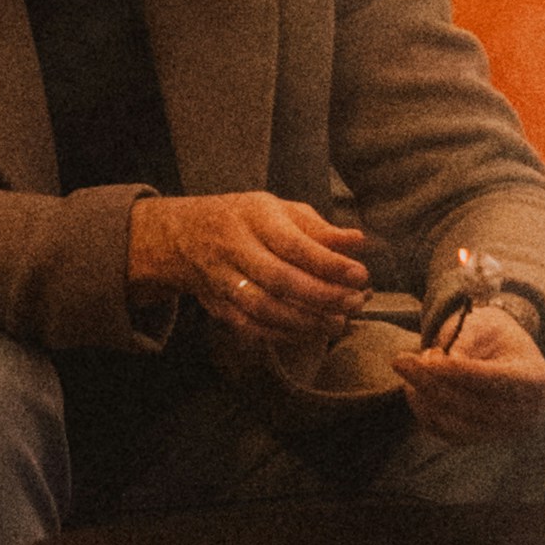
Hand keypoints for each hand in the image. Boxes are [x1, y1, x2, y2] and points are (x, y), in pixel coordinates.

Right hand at [131, 188, 368, 354]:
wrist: (183, 235)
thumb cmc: (245, 220)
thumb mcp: (279, 210)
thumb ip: (318, 228)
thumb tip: (358, 241)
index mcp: (253, 217)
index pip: (293, 244)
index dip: (328, 263)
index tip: (360, 275)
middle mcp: (233, 247)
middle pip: (278, 278)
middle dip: (321, 296)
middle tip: (353, 303)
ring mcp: (221, 279)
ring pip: (263, 307)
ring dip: (304, 321)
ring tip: (337, 322)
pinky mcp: (217, 306)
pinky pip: (250, 327)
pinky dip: (283, 334)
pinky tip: (308, 331)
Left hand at [400, 295, 544, 436]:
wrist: (507, 358)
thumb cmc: (497, 336)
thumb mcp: (486, 324)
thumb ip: (466, 340)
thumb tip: (438, 365)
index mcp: (537, 380)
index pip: (497, 381)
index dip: (462, 372)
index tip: (430, 358)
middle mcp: (525, 414)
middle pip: (472, 405)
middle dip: (431, 382)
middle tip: (400, 360)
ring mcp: (503, 432)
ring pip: (456, 424)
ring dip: (424, 398)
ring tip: (409, 369)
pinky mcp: (481, 440)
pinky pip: (448, 434)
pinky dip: (425, 413)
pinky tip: (412, 388)